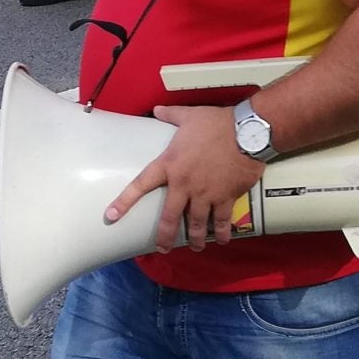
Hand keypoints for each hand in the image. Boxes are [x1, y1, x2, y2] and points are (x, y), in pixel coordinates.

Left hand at [103, 104, 263, 251]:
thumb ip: (171, 114)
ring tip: (195, 247)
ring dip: (196, 239)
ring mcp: (206, 194)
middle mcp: (184, 184)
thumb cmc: (216, 123)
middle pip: (170, 217)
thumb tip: (157, 109)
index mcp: (170, 165)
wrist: (247, 132)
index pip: (141, 185)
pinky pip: (223, 220)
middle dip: (165, 236)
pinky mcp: (226, 197)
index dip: (124, 202)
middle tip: (162, 248)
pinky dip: (222, 232)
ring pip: (197, 224)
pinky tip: (222, 240)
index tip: (111, 216)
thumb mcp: (189, 115)